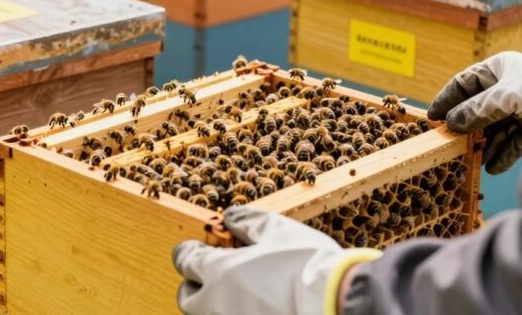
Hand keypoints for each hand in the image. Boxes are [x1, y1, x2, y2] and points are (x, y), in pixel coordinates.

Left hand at [172, 206, 379, 314]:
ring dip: (213, 306)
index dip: (189, 253)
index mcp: (217, 272)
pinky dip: (234, 314)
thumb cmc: (308, 266)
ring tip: (237, 296)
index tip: (197, 250)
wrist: (337, 307)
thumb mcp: (277, 230)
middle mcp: (215, 305)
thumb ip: (247, 221)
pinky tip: (255, 308)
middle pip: (186, 298)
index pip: (184, 261)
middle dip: (194, 285)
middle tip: (212, 277)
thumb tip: (230, 217)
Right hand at [428, 51, 521, 174]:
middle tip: (450, 142)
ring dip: (484, 144)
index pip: (464, 83)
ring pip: (494, 128)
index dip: (447, 99)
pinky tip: (492, 166)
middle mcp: (507, 88)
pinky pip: (511, 142)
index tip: (432, 117)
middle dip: (466, 127)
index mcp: (498, 70)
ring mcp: (520, 108)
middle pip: (477, 109)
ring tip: (472, 159)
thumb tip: (451, 123)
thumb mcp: (505, 96)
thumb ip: (476, 110)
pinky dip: (502, 155)